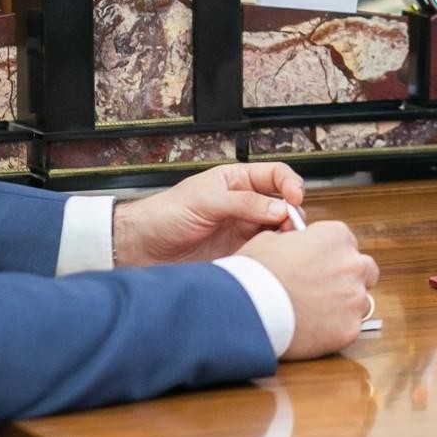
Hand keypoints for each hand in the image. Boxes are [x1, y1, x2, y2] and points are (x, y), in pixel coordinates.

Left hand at [113, 162, 303, 265]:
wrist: (141, 248)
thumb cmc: (164, 215)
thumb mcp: (205, 201)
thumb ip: (243, 203)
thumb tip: (279, 208)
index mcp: (237, 181)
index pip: (276, 176)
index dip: (291, 184)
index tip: (295, 199)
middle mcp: (244, 205)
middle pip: (283, 205)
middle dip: (293, 215)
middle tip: (291, 229)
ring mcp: (242, 231)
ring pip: (278, 232)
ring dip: (286, 238)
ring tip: (283, 247)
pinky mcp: (239, 255)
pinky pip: (265, 254)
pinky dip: (273, 257)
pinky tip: (271, 260)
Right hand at [238, 221, 379, 359]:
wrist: (248, 310)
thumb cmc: (255, 273)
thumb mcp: (269, 240)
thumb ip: (292, 239)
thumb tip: (293, 243)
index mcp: (335, 236)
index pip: (346, 242)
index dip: (331, 254)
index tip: (320, 264)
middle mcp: (352, 264)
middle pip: (364, 269)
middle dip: (348, 277)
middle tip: (324, 288)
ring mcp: (354, 298)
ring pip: (362, 300)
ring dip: (346, 304)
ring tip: (318, 311)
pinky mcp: (349, 329)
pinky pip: (351, 327)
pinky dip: (336, 329)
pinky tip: (314, 329)